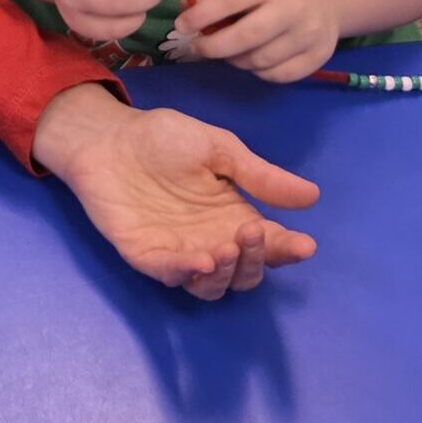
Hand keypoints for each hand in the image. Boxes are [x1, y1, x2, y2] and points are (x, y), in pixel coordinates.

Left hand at [32, 85, 318, 300]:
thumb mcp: (221, 150)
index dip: (288, 249)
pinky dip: (186, 272)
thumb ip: (260, 176)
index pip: (269, 244)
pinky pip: (169, 274)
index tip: (305, 245)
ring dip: (223, 274)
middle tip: (253, 233)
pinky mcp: (144, 254)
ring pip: (210, 286)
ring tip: (226, 250)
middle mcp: (210, 241)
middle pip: (243, 274)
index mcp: (233, 217)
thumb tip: (312, 196)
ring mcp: (177, 251)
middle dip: (255, 261)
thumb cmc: (164, 140)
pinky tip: (200, 260)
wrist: (109, 136)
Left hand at [172, 0, 338, 82]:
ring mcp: (309, 34)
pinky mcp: (318, 56)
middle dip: (213, 47)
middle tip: (198, 48)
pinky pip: (278, 75)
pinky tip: (252, 59)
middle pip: (245, 37)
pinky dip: (258, 72)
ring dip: (235, 60)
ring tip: (227, 51)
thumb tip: (185, 13)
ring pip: (259, 61)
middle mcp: (293, 7)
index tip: (182, 25)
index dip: (202, 15)